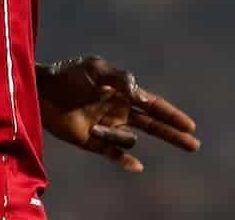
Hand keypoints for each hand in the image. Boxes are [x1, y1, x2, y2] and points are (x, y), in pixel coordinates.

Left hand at [37, 55, 199, 172]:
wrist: (41, 90)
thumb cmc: (68, 74)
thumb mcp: (96, 68)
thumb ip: (121, 79)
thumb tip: (141, 95)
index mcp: (124, 92)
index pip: (154, 106)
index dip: (172, 115)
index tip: (190, 125)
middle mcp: (119, 111)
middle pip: (153, 126)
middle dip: (173, 135)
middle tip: (194, 145)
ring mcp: (106, 128)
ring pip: (127, 140)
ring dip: (115, 137)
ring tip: (92, 126)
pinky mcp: (91, 142)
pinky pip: (113, 154)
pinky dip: (125, 160)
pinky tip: (137, 166)